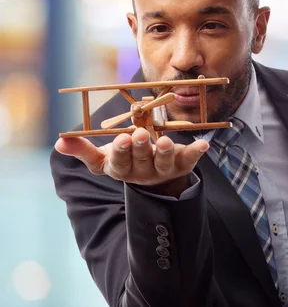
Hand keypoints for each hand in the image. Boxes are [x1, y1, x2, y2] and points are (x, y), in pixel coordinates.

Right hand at [55, 128, 209, 195]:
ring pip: (164, 162)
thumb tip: (61, 142)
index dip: (121, 151)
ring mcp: (163, 170)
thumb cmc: (125, 160)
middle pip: (141, 160)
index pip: (119, 162)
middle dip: (141, 147)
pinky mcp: (181, 165)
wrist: (153, 176)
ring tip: (166, 141)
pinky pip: (190, 159)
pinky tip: (204, 144)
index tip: (122, 138)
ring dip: (166, 152)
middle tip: (141, 134)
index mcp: (122, 169)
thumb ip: (83, 150)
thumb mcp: (103, 158)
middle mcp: (142, 172)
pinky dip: (197, 152)